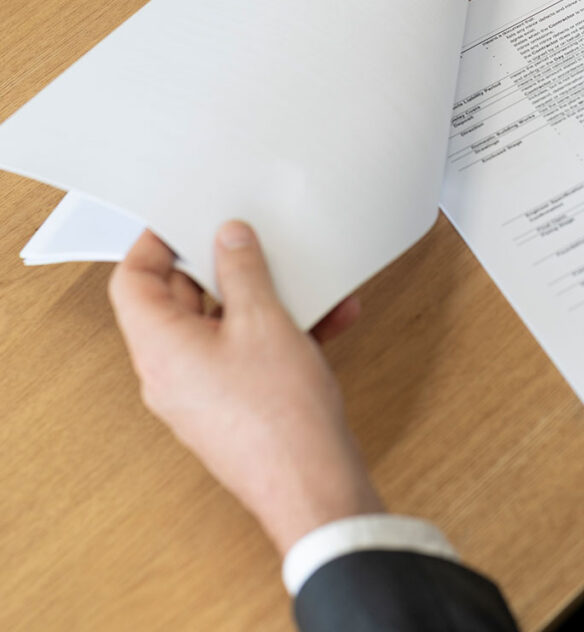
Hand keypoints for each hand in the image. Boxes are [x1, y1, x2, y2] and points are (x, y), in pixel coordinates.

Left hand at [108, 221, 383, 555]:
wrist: (312, 483)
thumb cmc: (279, 415)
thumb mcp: (264, 320)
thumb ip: (243, 270)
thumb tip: (228, 239)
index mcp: (161, 347)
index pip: (134, 282)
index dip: (156, 244)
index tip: (186, 220)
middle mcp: (172, 372)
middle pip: (181, 301)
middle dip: (222, 267)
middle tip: (250, 241)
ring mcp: (204, 390)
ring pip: (223, 326)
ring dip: (264, 299)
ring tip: (304, 281)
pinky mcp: (236, 404)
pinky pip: (249, 353)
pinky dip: (281, 331)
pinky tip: (328, 318)